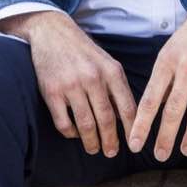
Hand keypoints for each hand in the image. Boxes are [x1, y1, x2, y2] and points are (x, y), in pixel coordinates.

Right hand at [19, 12, 137, 156]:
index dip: (132, 129)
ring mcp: (71, 86)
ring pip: (86, 124)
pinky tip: (75, 134)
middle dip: (111, 140)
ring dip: (91, 142)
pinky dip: (71, 133)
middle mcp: (93, 78)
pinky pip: (63, 122)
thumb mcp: (107, 63)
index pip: (127, 107)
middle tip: (112, 153)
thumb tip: (128, 118)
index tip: (134, 144)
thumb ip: (117, 87)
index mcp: (111, 71)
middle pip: (107, 119)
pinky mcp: (51, 92)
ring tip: (94, 149)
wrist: (53, 33)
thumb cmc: (84, 52)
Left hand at [127, 0, 186, 161]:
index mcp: (168, 60)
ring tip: (186, 151)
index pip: (150, 100)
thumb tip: (154, 109)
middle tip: (159, 156)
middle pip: (173, 111)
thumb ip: (164, 77)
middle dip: (165, 137)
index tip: (134, 145)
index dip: (142, 125)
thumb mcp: (172, 48)